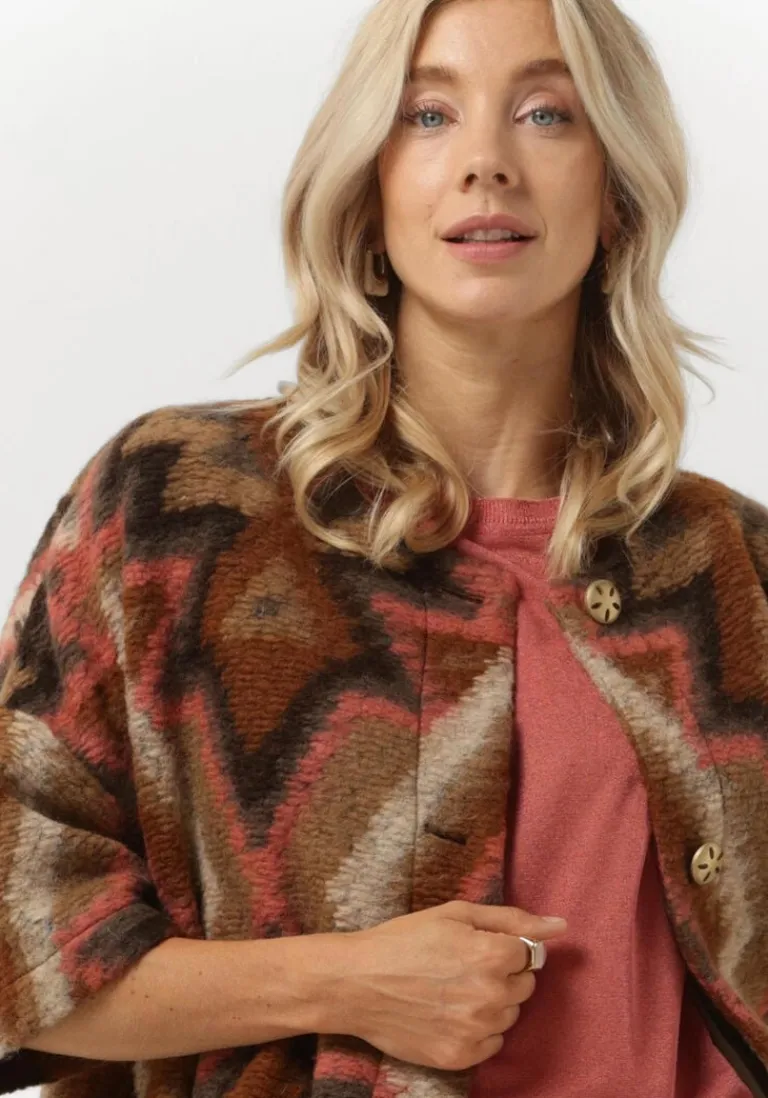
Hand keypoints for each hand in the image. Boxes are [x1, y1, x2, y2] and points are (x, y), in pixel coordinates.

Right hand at [336, 900, 567, 1070]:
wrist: (356, 983)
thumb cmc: (404, 940)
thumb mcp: (455, 914)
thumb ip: (511, 919)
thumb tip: (560, 925)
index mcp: (491, 955)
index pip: (531, 955)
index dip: (506, 947)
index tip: (479, 947)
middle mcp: (490, 996)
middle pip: (525, 986)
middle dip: (503, 974)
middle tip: (464, 966)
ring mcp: (476, 1030)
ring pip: (510, 1015)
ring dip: (492, 1002)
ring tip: (454, 989)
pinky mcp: (461, 1057)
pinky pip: (492, 1043)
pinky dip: (479, 1029)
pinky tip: (449, 1013)